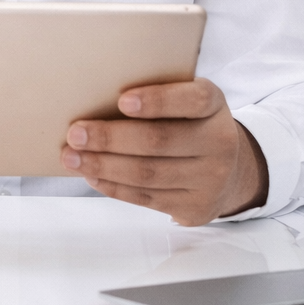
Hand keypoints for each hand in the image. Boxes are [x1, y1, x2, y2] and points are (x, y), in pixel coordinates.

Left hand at [60, 79, 267, 225]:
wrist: (231, 170)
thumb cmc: (191, 125)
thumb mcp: (186, 102)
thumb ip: (157, 96)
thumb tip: (94, 99)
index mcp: (214, 105)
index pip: (191, 100)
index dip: (157, 101)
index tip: (122, 100)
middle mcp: (220, 142)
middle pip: (158, 141)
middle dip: (110, 138)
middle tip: (76, 134)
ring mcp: (211, 179)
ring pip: (147, 174)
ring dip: (103, 166)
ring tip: (72, 157)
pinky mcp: (196, 208)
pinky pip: (146, 198)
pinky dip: (113, 186)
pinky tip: (92, 175)